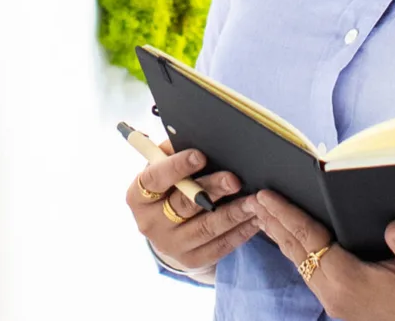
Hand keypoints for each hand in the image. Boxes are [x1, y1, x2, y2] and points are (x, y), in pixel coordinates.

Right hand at [124, 139, 256, 276]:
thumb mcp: (163, 169)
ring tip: (255, 201)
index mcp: (138, 196)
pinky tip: (256, 219)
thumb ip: (172, 152)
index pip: (154, 179)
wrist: (168, 231)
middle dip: (212, 189)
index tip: (200, 155)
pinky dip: (240, 232)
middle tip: (235, 179)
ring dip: (233, 213)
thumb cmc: (169, 188)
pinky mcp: (191, 260)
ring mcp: (170, 245)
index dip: (176, 167)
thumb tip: (193, 134)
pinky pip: (219, 246)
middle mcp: (150, 223)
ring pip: (206, 228)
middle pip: (183, 204)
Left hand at [252, 189, 394, 320]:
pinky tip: (295, 245)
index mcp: (349, 281)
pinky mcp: (344, 306)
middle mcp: (336, 295)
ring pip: (300, 265)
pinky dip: (297, 254)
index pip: (307, 240)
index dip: (285, 215)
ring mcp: (337, 304)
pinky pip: (310, 275)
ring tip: (265, 216)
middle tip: (253, 198)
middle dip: (274, 224)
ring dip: (282, 239)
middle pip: (296, 252)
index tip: (264, 196)